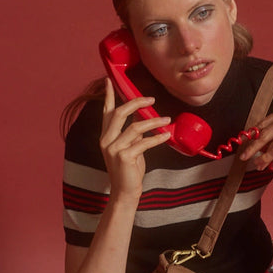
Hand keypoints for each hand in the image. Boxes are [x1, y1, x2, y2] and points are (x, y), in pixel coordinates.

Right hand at [99, 79, 171, 203]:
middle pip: (120, 113)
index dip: (109, 96)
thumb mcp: (131, 147)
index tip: (109, 80)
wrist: (125, 192)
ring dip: (153, 122)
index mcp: (105, 136)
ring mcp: (113, 149)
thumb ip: (133, 132)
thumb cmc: (129, 170)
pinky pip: (143, 142)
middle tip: (151, 99)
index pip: (106, 112)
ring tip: (167, 120)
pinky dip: (157, 138)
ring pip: (135, 127)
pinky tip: (166, 135)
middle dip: (136, 103)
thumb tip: (142, 117)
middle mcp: (106, 140)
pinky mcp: (123, 157)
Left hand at [239, 104, 272, 168]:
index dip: (253, 134)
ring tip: (255, 165)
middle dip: (251, 146)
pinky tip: (262, 165)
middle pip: (263, 133)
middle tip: (243, 156)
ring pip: (268, 144)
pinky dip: (266, 160)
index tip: (245, 143)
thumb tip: (265, 137)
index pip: (264, 122)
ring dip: (259, 157)